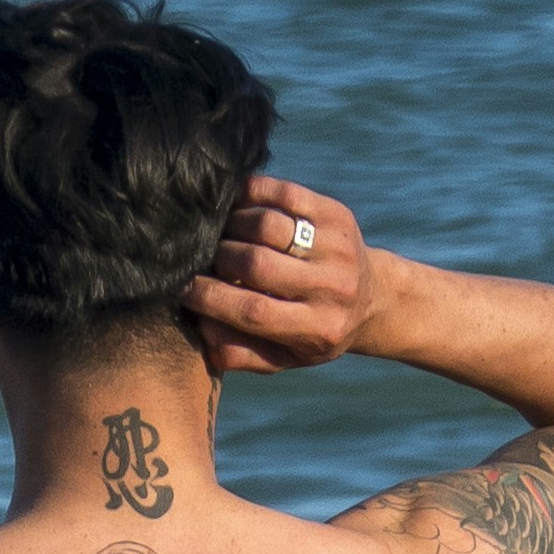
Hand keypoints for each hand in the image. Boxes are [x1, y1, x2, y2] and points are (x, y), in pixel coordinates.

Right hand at [190, 177, 385, 374]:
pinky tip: (234, 206)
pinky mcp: (337, 214)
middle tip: (198, 258)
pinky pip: (284, 195)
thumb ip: (240, 354)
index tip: (181, 288)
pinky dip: (251, 195)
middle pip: (256, 264)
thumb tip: (200, 328)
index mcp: (317, 329)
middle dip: (216, 259)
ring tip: (216, 234)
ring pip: (267, 225)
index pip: (253, 311)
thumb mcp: (283, 358)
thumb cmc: (313, 332)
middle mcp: (332, 287)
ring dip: (230, 226)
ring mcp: (337, 247)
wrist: (372, 298)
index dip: (209, 298)